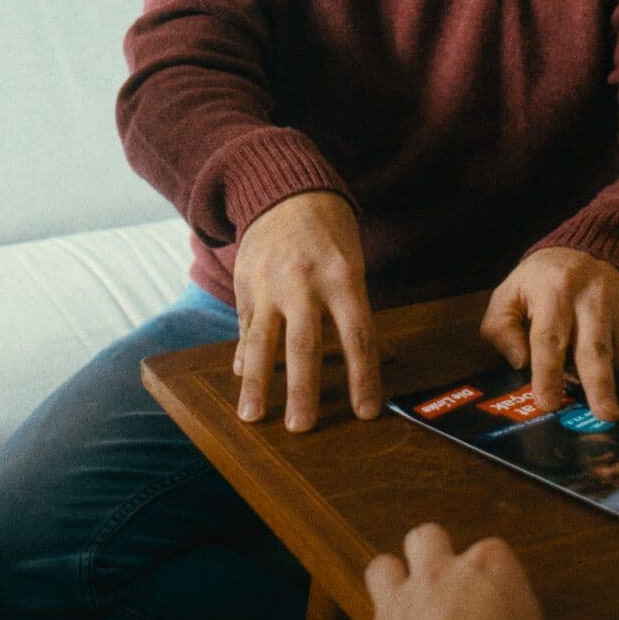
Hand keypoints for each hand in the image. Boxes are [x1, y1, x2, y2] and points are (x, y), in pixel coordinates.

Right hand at [232, 190, 381, 432]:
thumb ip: (357, 313)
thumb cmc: (330, 235)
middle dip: (302, 390)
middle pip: (305, 344)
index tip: (365, 413)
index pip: (357, 336)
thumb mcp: (353, 266)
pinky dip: (244, 353)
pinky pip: (245, 325)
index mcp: (343, 277)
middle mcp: (304, 281)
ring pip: (262, 340)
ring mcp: (270, 283)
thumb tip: (377, 361)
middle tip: (301, 428)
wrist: (287, 191)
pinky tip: (241, 378)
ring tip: (252, 416)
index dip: (362, 378)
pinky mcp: (245, 283)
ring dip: (257, 382)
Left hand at [340, 524, 602, 619]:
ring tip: (414, 618)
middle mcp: (435, 578)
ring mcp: (392, 610)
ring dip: (394, 585)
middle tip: (453, 593)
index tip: (510, 611)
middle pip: (427, 537)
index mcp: (489, 571)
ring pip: (381, 569)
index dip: (502, 578)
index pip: (494, 550)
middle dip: (436, 555)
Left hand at [480, 247, 618, 419]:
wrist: (579, 249)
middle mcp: (590, 299)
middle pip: (595, 346)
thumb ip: (502, 329)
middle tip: (607, 415)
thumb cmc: (538, 285)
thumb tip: (520, 363)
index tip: (548, 404)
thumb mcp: (507, 296)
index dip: (547, 372)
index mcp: (552, 295)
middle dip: (601, 383)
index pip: (548, 338)